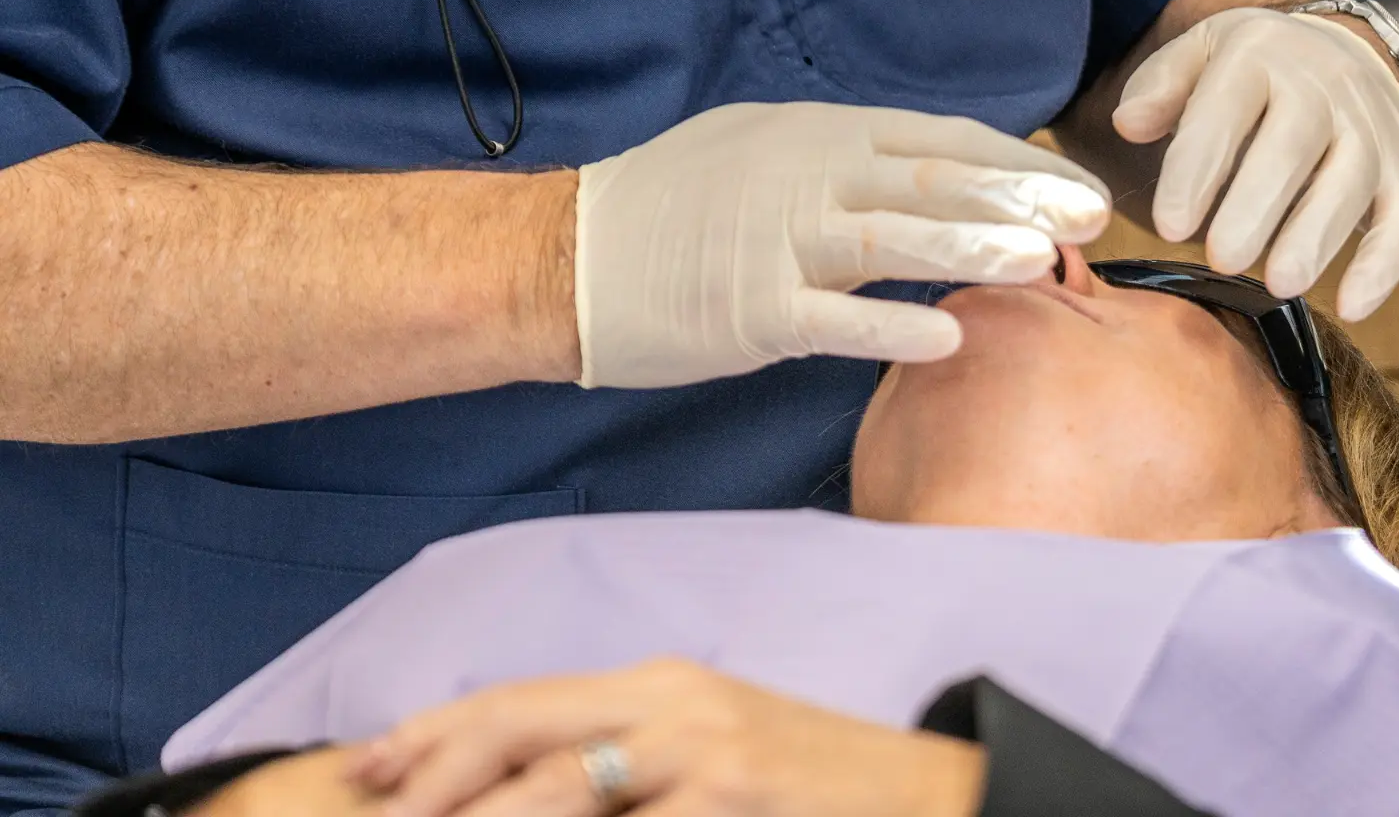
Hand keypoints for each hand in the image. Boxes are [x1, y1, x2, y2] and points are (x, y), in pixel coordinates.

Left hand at [343, 660, 984, 816]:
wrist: (935, 796)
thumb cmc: (813, 789)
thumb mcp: (713, 757)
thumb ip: (630, 762)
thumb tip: (537, 789)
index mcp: (660, 687)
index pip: (522, 699)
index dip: (437, 730)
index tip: (367, 766)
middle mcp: (675, 704)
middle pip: (526, 726)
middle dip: (437, 769)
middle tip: (372, 808)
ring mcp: (710, 751)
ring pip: (565, 782)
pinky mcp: (742, 793)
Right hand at [577, 101, 1109, 386]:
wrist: (573, 252)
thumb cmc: (674, 205)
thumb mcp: (762, 148)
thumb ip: (841, 160)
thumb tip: (927, 174)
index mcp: (815, 132)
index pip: (936, 137)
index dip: (1011, 160)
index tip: (1072, 182)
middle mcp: (805, 172)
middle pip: (930, 179)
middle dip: (1017, 196)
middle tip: (1089, 217)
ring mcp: (777, 239)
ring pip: (893, 237)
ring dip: (973, 247)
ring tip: (1043, 261)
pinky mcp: (750, 307)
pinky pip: (834, 318)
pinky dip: (892, 324)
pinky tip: (947, 338)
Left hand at [1112, 7, 1398, 320]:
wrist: (1347, 52)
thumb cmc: (1256, 69)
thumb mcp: (1203, 53)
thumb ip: (1162, 86)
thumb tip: (1127, 124)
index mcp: (1259, 53)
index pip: (1224, 110)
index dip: (1196, 169)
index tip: (1167, 227)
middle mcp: (1324, 85)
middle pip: (1293, 144)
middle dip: (1256, 206)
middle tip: (1221, 259)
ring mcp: (1372, 128)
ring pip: (1352, 181)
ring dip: (1317, 237)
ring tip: (1278, 284)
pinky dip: (1384, 267)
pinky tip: (1351, 308)